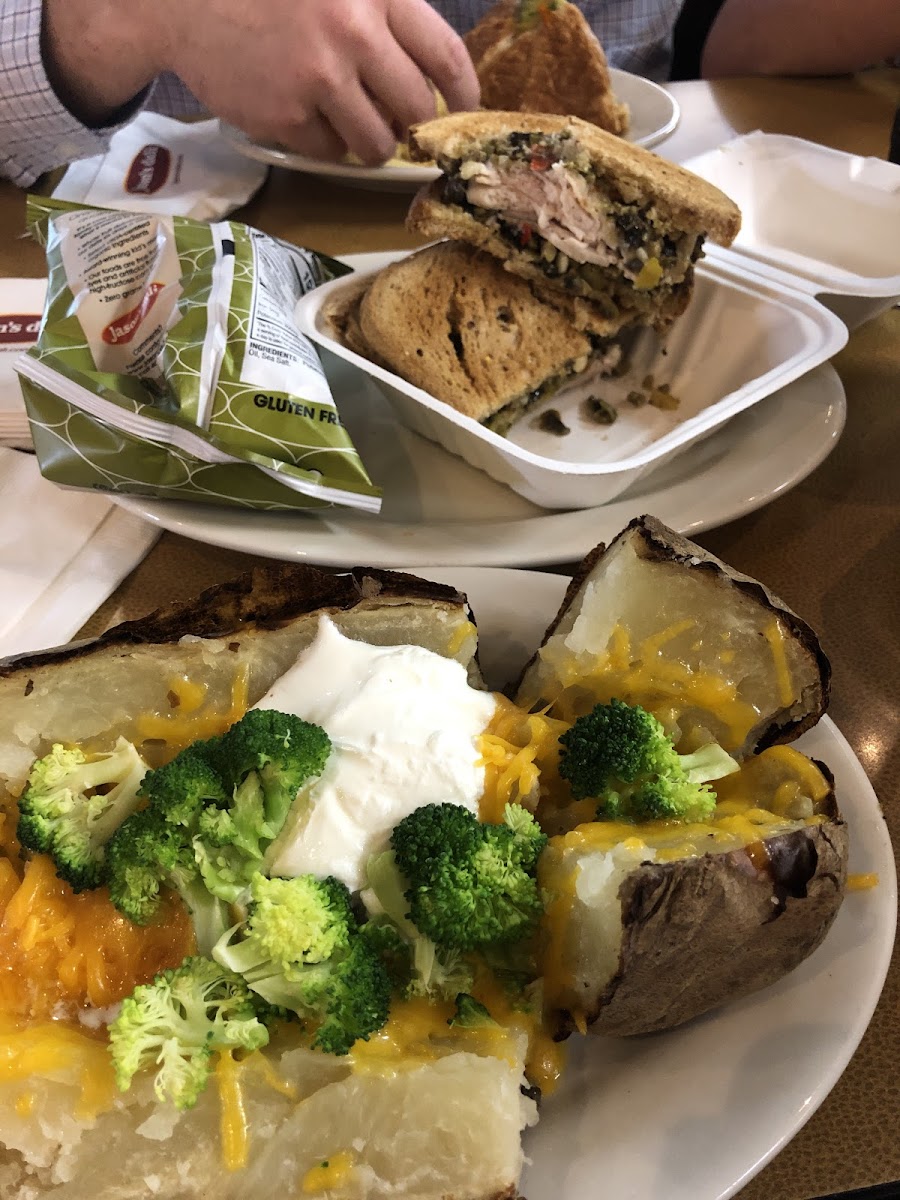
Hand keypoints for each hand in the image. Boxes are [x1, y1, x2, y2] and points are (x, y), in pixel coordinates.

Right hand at [153, 0, 479, 161]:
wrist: (181, 0)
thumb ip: (383, 13)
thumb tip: (431, 75)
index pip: (445, 55)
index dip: (465, 93)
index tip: (464, 110)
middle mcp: (354, 33)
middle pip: (416, 109)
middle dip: (412, 124)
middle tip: (397, 120)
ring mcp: (319, 78)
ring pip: (378, 143)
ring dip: (372, 142)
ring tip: (349, 120)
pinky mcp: (286, 116)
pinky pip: (330, 153)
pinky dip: (323, 143)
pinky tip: (303, 113)